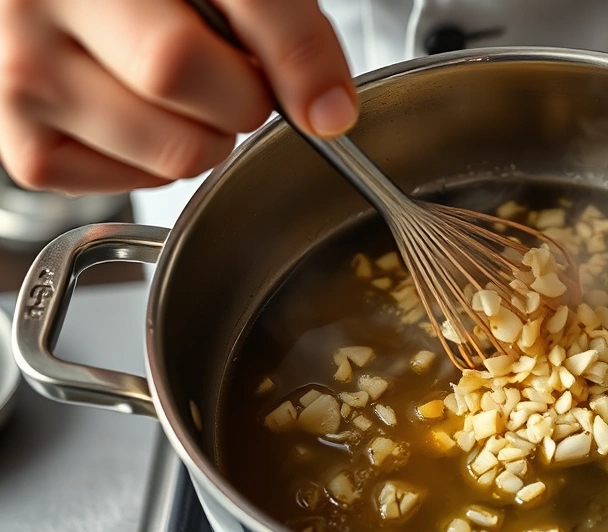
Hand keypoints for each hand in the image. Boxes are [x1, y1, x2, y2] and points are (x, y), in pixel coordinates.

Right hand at [0, 0, 356, 193]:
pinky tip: (145, 113)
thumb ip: (283, 29)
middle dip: (238, 104)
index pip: (181, 56)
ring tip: (182, 89)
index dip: (276, 77)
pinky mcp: (28, 150)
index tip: (321, 101)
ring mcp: (22, 88)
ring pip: (169, 161)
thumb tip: (328, 115)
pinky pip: (131, 186)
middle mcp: (33, 21)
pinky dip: (159, 162)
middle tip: (227, 70)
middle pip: (181, 114)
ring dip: (205, 138)